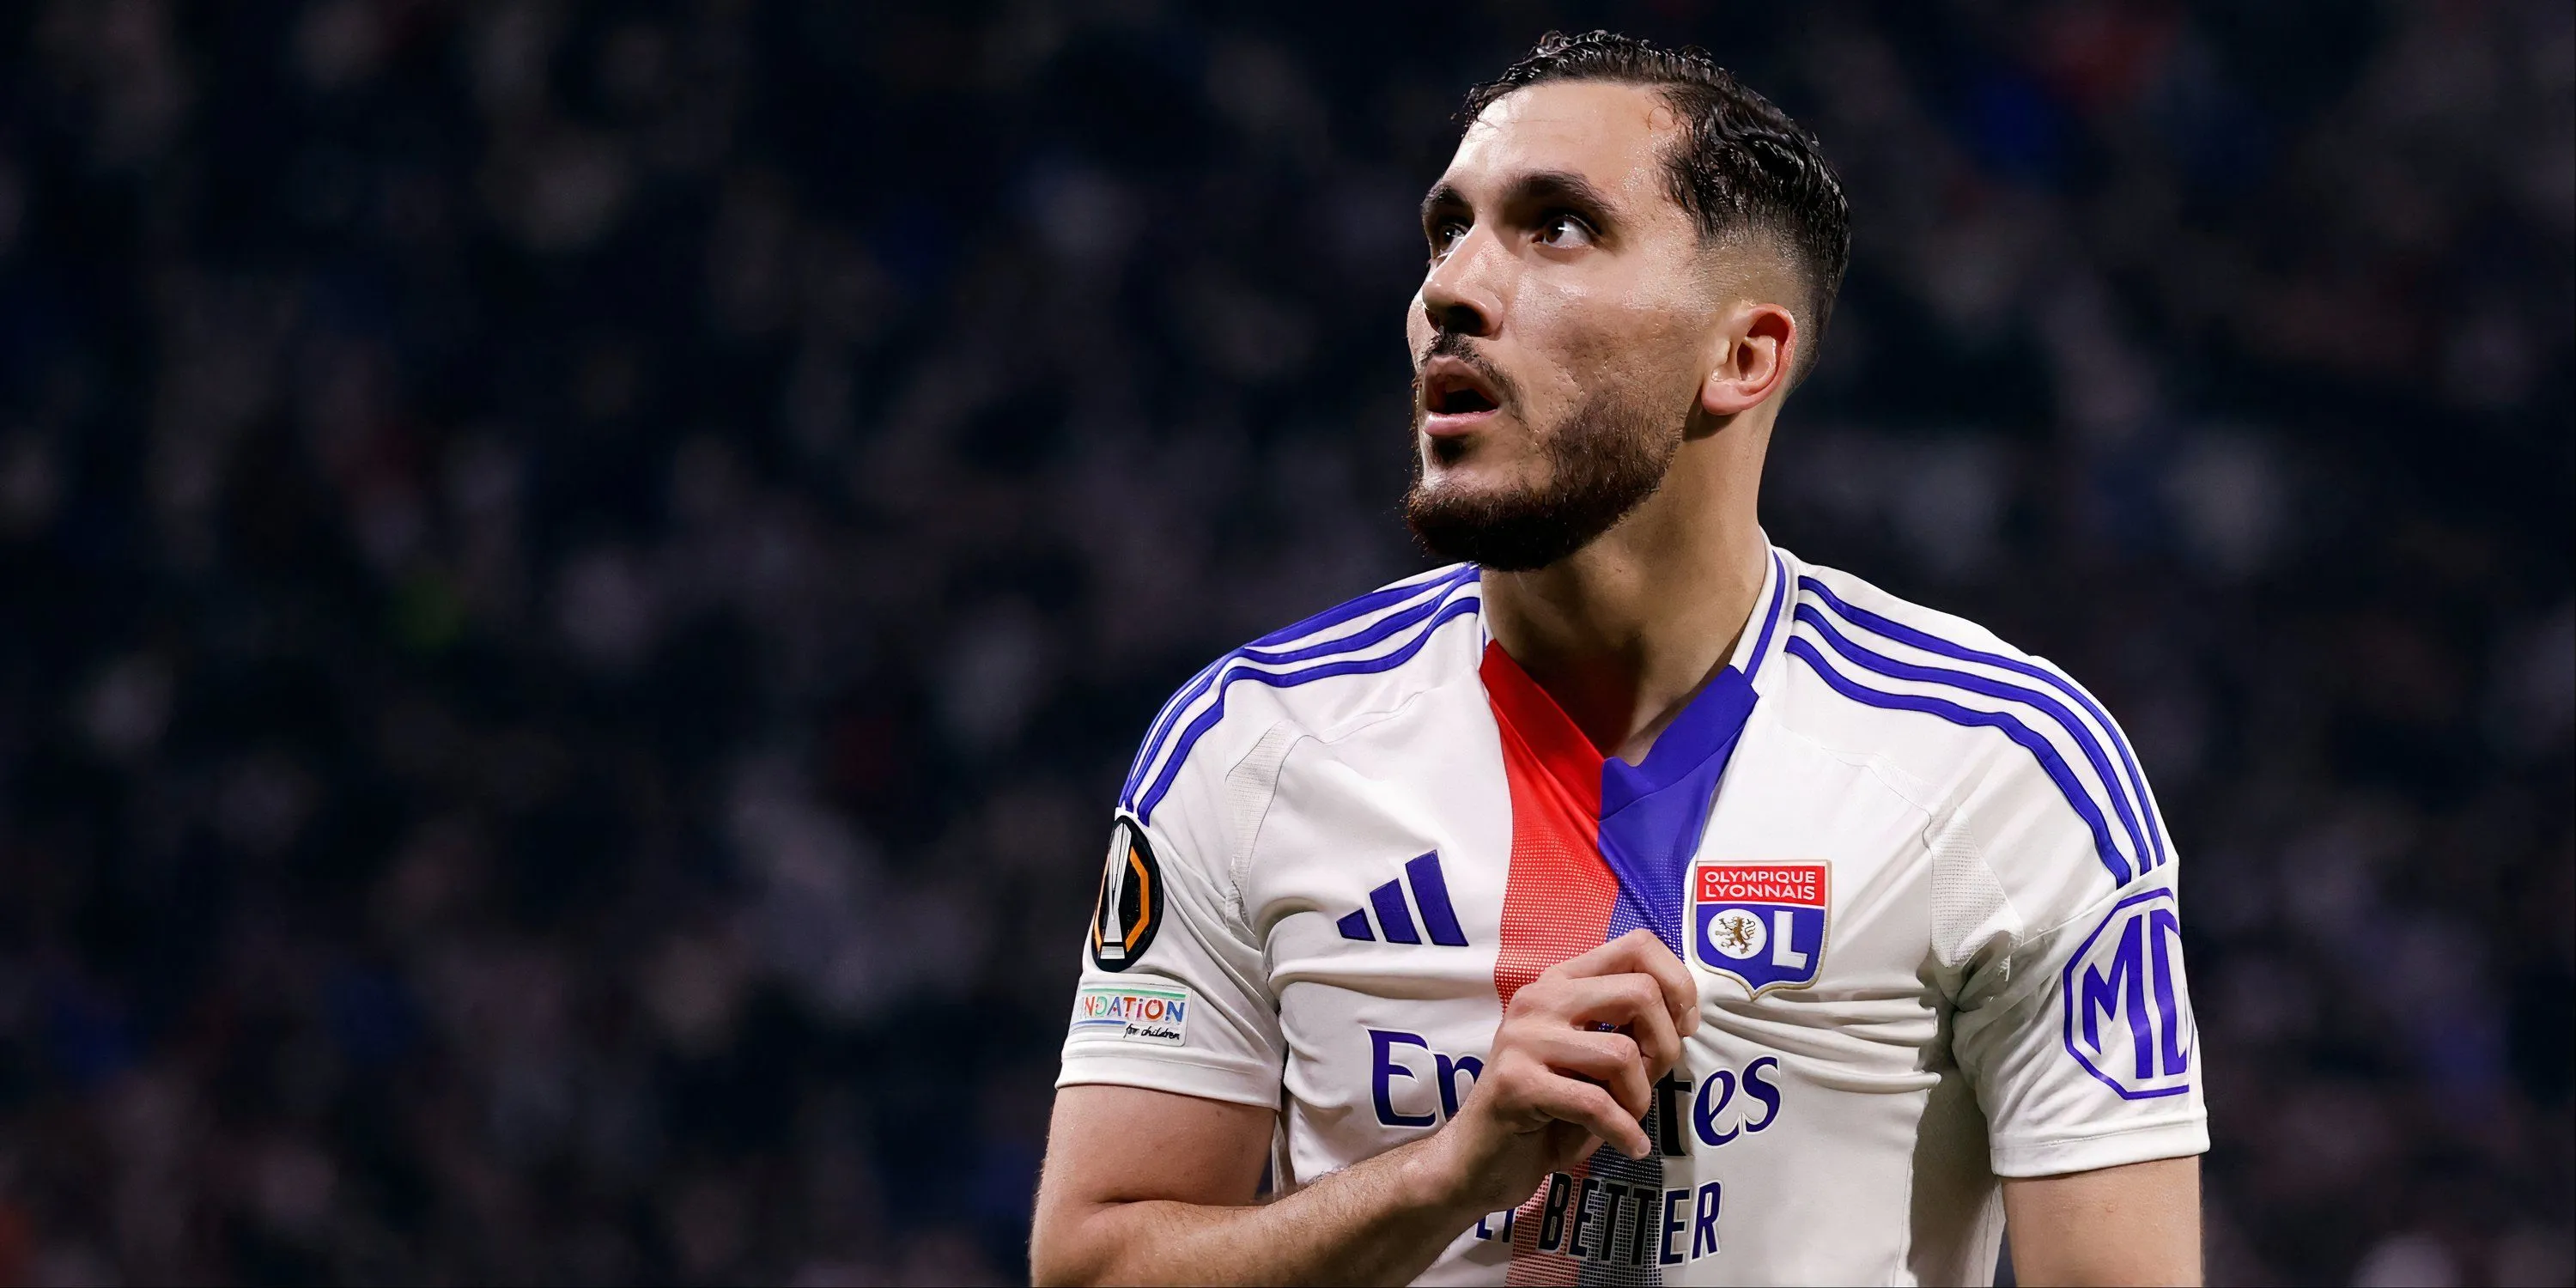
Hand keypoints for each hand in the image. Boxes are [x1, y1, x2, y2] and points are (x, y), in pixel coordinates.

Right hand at [1418, 929, 1699, 1215]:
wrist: (1478, 1159)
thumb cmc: (1546, 1111)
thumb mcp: (1590, 1059)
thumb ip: (1627, 1029)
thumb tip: (1682, 1017)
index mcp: (1561, 982)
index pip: (1638, 946)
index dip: (1678, 983)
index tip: (1682, 1027)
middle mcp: (1540, 999)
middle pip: (1640, 992)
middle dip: (1665, 1046)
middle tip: (1651, 1082)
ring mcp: (1524, 1038)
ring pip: (1622, 1053)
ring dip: (1639, 1098)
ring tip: (1626, 1120)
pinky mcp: (1516, 1083)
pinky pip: (1595, 1103)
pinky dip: (1623, 1132)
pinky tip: (1627, 1146)